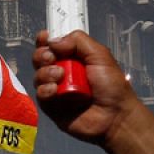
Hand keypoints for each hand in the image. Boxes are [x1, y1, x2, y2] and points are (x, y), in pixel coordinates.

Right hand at [33, 31, 139, 145]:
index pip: (52, 45)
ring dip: (45, 72)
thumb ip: (78, 41)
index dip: (45, 40)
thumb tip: (52, 40)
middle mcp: (62, 72)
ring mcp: (56, 89)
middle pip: (40, 58)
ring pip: (38, 75)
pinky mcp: (52, 107)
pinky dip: (45, 89)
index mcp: (73, 57)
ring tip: (59, 76)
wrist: (115, 115)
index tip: (44, 38)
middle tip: (52, 58)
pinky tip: (54, 90)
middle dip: (42, 55)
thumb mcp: (100, 55)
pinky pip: (40, 95)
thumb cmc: (112, 85)